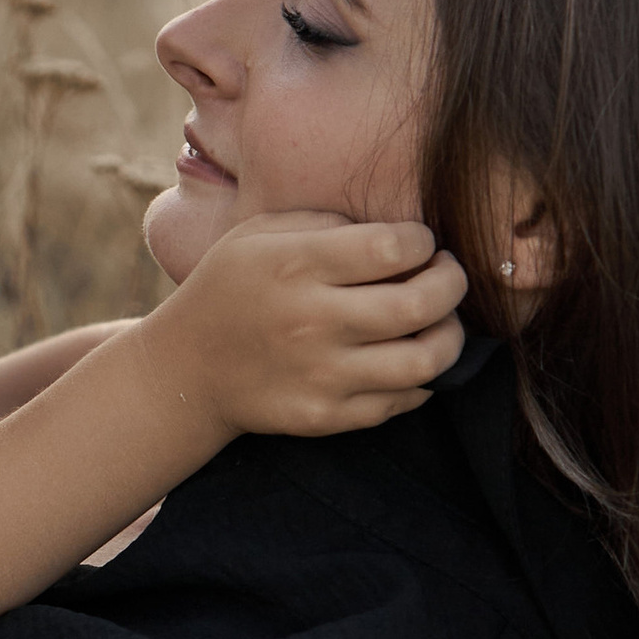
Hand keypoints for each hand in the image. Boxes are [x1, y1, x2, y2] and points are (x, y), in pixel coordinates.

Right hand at [148, 213, 465, 439]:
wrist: (185, 370)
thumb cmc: (231, 286)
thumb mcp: (261, 232)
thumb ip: (329, 222)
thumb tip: (402, 235)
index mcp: (294, 266)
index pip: (395, 248)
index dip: (424, 241)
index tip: (420, 243)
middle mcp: (310, 322)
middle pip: (420, 304)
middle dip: (453, 284)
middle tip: (446, 275)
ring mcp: (318, 376)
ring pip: (424, 362)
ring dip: (449, 337)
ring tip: (438, 321)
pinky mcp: (323, 416)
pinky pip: (400, 401)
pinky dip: (419, 379)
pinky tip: (406, 357)